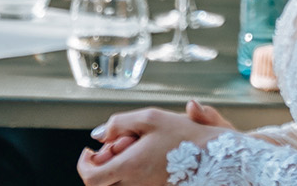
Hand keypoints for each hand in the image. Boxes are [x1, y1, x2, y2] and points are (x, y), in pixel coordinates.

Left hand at [79, 103, 232, 185]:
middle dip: (101, 162)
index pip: (91, 178)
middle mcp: (135, 183)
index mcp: (131, 166)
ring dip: (116, 163)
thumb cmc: (183, 136)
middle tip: (114, 144)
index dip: (84, 164)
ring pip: (116, 181)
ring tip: (132, 144)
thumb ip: (119, 123)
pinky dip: (129, 167)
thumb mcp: (151, 117)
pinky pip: (131, 181)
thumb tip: (98, 135)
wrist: (212, 157)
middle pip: (101, 182)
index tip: (89, 150)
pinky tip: (143, 152)